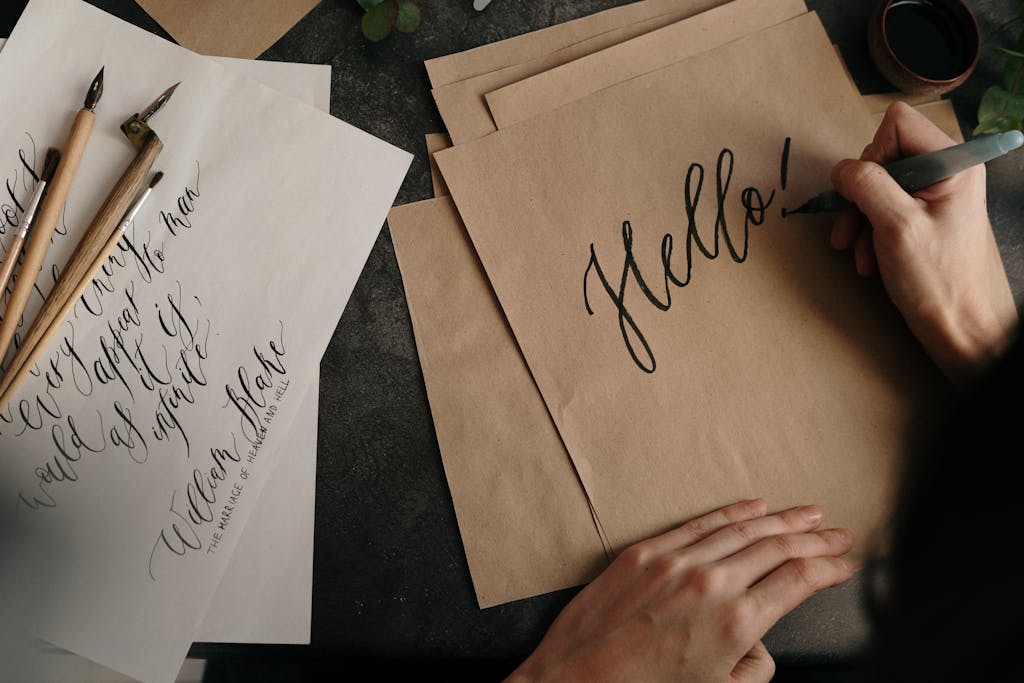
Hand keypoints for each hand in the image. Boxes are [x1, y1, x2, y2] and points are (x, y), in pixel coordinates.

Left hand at [505, 499, 852, 682]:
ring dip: (782, 518)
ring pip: (743, 529)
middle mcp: (711, 583)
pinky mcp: (645, 552)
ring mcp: (676, 562)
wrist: (576, 681)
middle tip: (840, 533)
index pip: (799, 579)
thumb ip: (752, 665)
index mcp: (736, 622)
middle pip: (778, 547)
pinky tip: (754, 505)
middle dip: (816, 538)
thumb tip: (758, 642)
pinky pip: (699, 523)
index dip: (830, 567)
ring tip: (809, 512)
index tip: (845, 563)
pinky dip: (732, 511)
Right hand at [830, 102, 1017, 383]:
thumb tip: (841, 168)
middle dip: (860, 195)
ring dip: (858, 219)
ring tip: (856, 251)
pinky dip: (867, 232)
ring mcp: (935, 195)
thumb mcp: (895, 226)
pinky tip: (867, 258)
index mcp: (954, 164)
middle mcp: (948, 172)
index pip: (897, 124)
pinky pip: (882, 208)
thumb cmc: (935, 281)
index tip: (865, 193)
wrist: (954, 327)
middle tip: (852, 229)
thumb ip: (867, 185)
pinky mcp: (923, 216)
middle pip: (883, 155)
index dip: (871, 155)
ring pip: (877, 185)